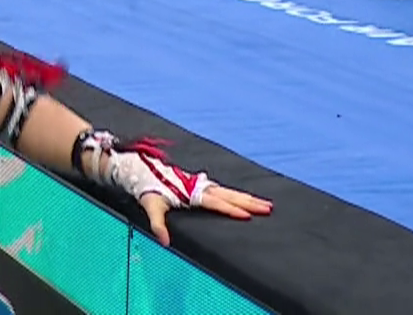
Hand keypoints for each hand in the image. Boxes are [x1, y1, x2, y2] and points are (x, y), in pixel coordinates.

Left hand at [138, 183, 272, 245]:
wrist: (143, 171)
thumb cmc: (149, 189)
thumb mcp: (151, 207)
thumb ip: (158, 225)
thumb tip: (164, 242)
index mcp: (192, 193)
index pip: (215, 203)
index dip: (230, 209)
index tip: (247, 216)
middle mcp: (200, 187)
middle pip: (229, 195)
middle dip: (249, 202)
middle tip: (268, 208)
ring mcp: (202, 185)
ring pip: (229, 191)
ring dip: (247, 197)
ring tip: (265, 204)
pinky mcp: (201, 185)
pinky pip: (224, 190)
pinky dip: (237, 194)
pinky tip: (245, 198)